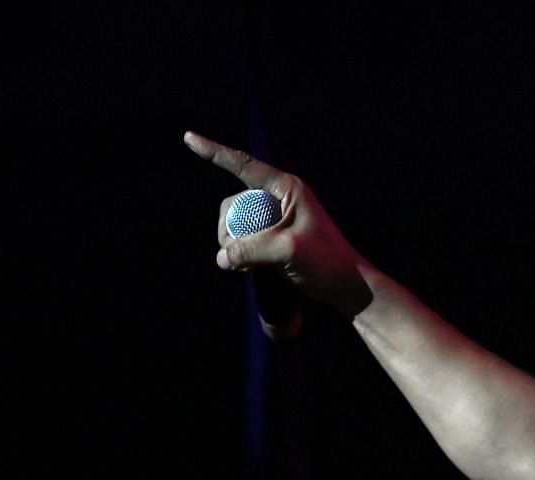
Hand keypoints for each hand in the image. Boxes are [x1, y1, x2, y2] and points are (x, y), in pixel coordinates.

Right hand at [183, 131, 373, 319]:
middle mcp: (279, 198)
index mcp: (287, 188)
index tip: (189, 138)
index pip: (244, 165)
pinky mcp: (274, 237)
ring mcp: (276, 218)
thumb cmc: (325, 263)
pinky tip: (249, 270)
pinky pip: (244, 239)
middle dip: (228, 229)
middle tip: (236, 259)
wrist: (346, 286)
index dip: (214, 152)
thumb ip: (251, 249)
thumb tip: (222, 256)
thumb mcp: (287, 251)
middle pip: (234, 204)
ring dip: (234, 245)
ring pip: (236, 224)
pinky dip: (241, 254)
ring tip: (248, 267)